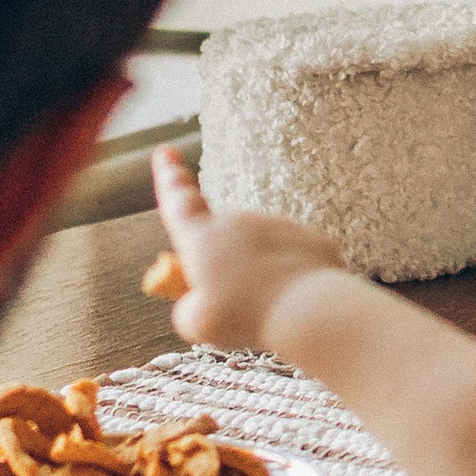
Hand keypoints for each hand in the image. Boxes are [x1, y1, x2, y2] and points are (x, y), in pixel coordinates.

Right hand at [150, 148, 344, 353]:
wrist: (306, 311)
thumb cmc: (244, 317)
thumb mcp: (196, 323)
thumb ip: (189, 306)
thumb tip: (198, 300)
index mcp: (203, 236)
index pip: (178, 199)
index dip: (168, 177)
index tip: (165, 152)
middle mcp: (238, 222)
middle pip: (224, 244)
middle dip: (226, 269)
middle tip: (232, 306)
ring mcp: (277, 226)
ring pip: (262, 254)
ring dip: (260, 276)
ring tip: (267, 309)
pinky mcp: (309, 238)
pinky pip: (293, 260)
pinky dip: (291, 279)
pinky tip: (295, 302)